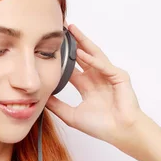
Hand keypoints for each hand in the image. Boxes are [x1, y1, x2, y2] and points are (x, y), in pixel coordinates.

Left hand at [46, 23, 144, 146]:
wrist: (120, 133)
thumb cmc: (101, 126)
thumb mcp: (72, 115)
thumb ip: (57, 106)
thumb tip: (41, 97)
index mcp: (87, 85)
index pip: (72, 66)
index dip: (62, 57)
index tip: (50, 46)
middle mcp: (97, 77)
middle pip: (82, 55)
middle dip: (73, 41)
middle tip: (61, 27)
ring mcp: (108, 75)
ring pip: (94, 54)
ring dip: (83, 42)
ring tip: (72, 30)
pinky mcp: (119, 76)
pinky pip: (104, 65)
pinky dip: (93, 59)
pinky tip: (82, 53)